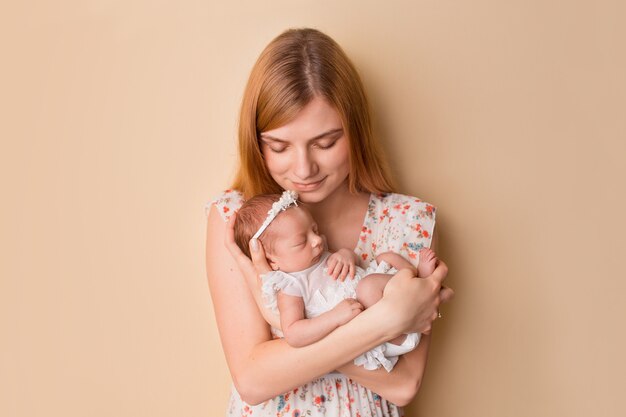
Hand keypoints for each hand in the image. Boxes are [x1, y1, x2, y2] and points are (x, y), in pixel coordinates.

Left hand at [224, 213, 280, 328]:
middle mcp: (246, 266)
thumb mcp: (265, 276)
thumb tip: (253, 240)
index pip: (230, 244)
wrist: (276, 314)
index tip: (233, 214)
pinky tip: (268, 239)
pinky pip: (256, 253)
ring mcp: (253, 269)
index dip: (229, 228)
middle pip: (235, 243)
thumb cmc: (271, 297)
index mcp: (244, 266)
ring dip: (247, 233)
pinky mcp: (261, 272)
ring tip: (255, 221)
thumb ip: (259, 259)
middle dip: (237, 227)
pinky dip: (258, 243)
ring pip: (245, 247)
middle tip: (244, 213)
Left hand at [326, 249, 356, 280]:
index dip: (330, 269)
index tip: (328, 274)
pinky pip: (353, 268)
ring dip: (343, 275)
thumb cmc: (338, 257)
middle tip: (334, 278)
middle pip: (339, 266)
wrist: (347, 252)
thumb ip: (329, 263)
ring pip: (345, 268)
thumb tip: (328, 271)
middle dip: (336, 273)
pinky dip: (352, 273)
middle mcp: (341, 259)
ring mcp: (347, 261)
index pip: (333, 263)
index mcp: (336, 258)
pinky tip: (351, 278)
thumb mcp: (332, 257)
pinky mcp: (352, 263)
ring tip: (341, 280)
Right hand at [330, 298, 362, 325]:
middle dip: (360, 307)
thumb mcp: (341, 306)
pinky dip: (360, 313)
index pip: (355, 300)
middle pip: (358, 302)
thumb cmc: (335, 314)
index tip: (356, 309)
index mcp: (346, 300)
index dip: (356, 305)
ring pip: (360, 306)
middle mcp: (348, 302)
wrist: (332, 318)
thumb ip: (346, 306)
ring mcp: (350, 307)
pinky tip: (358, 317)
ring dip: (361, 310)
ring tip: (360, 315)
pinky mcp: (352, 312)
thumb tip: (352, 309)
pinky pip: (359, 311)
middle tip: (360, 313)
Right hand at [381, 260, 452, 334]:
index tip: (437, 264)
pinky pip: (427, 321)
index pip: (443, 271)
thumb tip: (414, 273)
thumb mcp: (402, 274)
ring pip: (437, 308)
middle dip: (444, 288)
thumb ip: (411, 270)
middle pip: (449, 293)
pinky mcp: (426, 326)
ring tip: (418, 303)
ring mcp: (432, 314)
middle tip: (433, 287)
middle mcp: (436, 300)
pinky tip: (413, 316)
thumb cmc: (397, 295)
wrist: (391, 318)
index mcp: (432, 285)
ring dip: (430, 304)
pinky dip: (422, 318)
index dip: (440, 265)